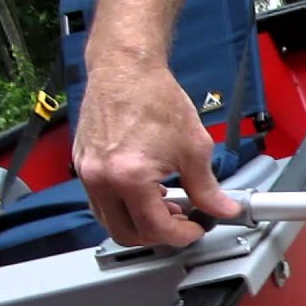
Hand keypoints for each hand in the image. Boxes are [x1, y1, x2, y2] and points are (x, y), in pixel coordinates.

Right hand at [72, 60, 239, 247]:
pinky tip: (147, 192)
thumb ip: (208, 187)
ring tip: (167, 205)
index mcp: (128, 177)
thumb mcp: (193, 148)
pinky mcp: (82, 164)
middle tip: (181, 222)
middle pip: (126, 233)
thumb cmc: (154, 98)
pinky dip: (124, 205)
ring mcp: (87, 172)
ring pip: (109, 220)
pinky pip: (100, 201)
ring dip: (139, 222)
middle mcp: (101, 179)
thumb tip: (223, 208)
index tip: (196, 229)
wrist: (126, 69)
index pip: (155, 228)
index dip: (181, 235)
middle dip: (157, 234)